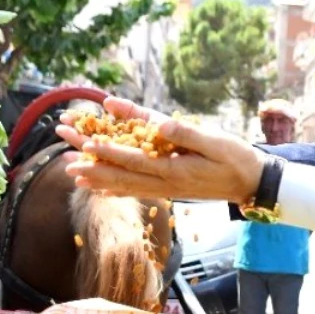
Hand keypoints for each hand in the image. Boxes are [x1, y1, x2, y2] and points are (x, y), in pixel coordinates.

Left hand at [55, 96, 263, 203]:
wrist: (250, 183)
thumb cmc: (236, 158)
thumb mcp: (217, 141)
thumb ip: (188, 133)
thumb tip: (159, 124)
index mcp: (175, 170)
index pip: (136, 160)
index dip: (111, 152)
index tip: (88, 143)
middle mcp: (165, 182)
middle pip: (121, 173)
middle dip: (92, 162)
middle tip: (64, 152)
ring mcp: (164, 187)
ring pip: (123, 184)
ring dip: (96, 176)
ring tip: (70, 171)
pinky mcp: (166, 187)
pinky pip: (134, 189)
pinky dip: (112, 187)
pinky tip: (95, 186)